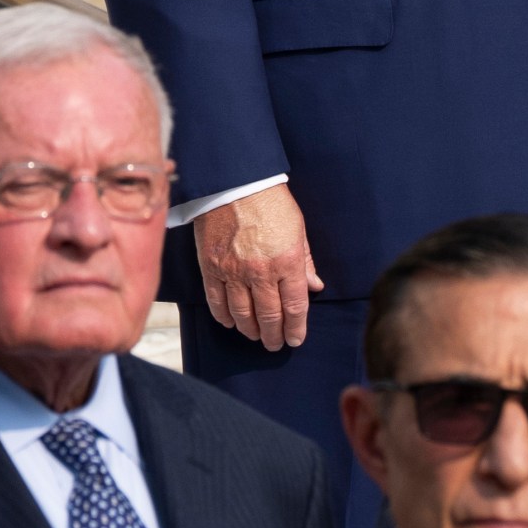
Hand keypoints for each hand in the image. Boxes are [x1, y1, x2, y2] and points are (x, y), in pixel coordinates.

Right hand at [192, 183, 322, 350]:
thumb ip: (306, 261)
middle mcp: (261, 271)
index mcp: (287, 261)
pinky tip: (231, 323)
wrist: (234, 182)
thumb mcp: (298, 229)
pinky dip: (224, 317)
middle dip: (273, 336)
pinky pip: (217, 302)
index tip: (295, 339)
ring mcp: (233, 271)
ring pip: (242, 314)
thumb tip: (315, 286)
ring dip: (250, 330)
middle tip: (274, 345)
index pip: (294, 306)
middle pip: (269, 316)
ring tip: (255, 335)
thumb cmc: (271, 202)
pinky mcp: (211, 267)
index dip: (296, 328)